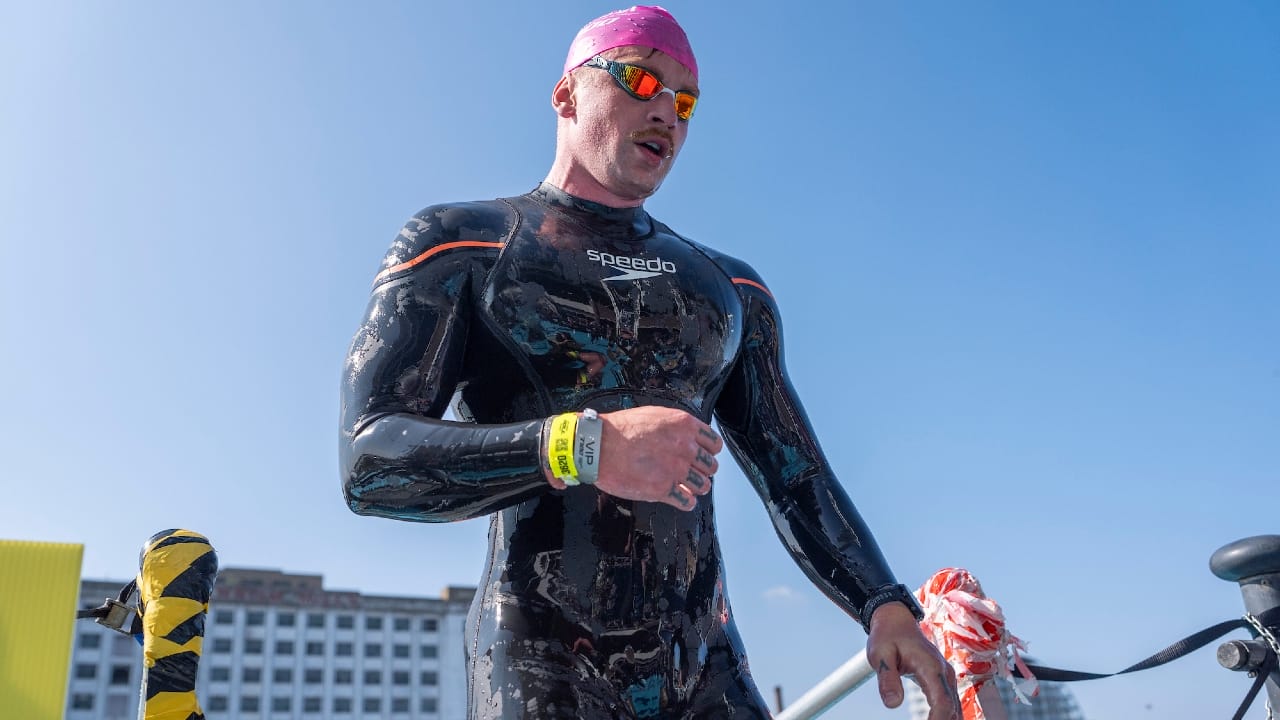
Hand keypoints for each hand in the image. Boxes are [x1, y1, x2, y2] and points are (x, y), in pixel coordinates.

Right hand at [546, 406, 720, 510]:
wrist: (597, 445)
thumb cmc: (620, 429)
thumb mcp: (654, 415)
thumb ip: (676, 426)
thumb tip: (688, 436)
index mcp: (684, 425)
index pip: (714, 443)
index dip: (709, 451)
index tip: (702, 455)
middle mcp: (684, 447)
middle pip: (711, 466)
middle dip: (703, 470)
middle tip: (692, 472)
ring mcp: (674, 470)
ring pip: (703, 485)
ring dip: (696, 486)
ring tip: (687, 486)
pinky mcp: (662, 489)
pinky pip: (687, 501)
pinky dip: (686, 502)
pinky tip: (680, 498)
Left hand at [868, 602, 959, 719]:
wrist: (896, 620)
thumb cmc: (887, 635)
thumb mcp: (880, 655)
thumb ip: (887, 678)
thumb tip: (892, 704)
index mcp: (931, 667)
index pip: (942, 702)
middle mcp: (944, 673)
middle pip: (952, 709)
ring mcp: (946, 676)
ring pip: (955, 708)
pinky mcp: (943, 680)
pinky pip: (950, 703)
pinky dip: (947, 716)